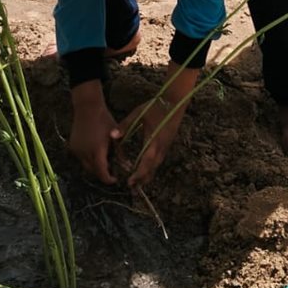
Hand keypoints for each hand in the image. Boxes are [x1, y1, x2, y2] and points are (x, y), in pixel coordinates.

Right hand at [67, 82, 121, 184]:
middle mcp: (84, 153)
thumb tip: (127, 166)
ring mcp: (77, 150)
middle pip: (94, 171)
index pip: (102, 173)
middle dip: (102, 173)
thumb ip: (120, 153)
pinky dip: (88, 158)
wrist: (87, 107)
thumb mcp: (115, 137)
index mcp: (97, 151)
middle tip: (111, 169)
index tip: (115, 179)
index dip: (109, 179)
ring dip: (95, 166)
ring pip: (86, 165)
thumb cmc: (105, 120)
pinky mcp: (72, 146)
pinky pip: (81, 158)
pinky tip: (95, 151)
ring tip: (104, 159)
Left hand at [117, 66, 198, 190]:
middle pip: (152, 168)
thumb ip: (125, 125)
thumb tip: (112, 136)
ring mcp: (166, 145)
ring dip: (147, 174)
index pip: (146, 163)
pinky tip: (146, 167)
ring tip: (138, 181)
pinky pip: (159, 159)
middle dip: (142, 179)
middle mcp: (161, 146)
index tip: (129, 182)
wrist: (175, 100)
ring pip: (157, 165)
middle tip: (131, 186)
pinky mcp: (168, 143)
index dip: (138, 174)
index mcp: (153, 141)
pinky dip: (152, 166)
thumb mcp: (138, 114)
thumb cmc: (156, 106)